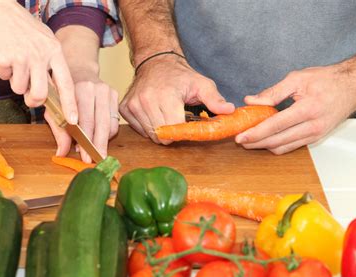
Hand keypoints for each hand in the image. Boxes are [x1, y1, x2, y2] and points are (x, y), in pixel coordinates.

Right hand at [0, 0, 76, 122]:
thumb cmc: (25, 32)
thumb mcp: (46, 44)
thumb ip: (52, 67)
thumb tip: (56, 96)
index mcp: (55, 52)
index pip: (66, 84)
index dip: (70, 105)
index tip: (73, 121)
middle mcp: (41, 55)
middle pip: (40, 94)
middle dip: (33, 101)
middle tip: (29, 97)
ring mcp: (22, 56)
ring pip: (19, 88)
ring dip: (15, 81)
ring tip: (15, 64)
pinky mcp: (5, 58)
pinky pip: (4, 77)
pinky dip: (3, 71)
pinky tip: (5, 56)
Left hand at [46, 25, 119, 161]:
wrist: (78, 70)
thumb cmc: (63, 91)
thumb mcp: (55, 108)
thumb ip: (59, 131)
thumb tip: (61, 153)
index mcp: (78, 89)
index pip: (84, 120)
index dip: (85, 140)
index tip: (84, 156)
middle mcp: (96, 88)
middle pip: (100, 124)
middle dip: (97, 145)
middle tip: (94, 160)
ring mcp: (108, 91)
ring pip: (109, 124)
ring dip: (103, 141)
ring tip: (96, 153)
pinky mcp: (115, 95)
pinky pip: (114, 121)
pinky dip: (108, 133)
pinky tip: (99, 138)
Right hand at [120, 56, 234, 143]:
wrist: (156, 62)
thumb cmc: (180, 76)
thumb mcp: (202, 84)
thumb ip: (215, 99)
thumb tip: (230, 110)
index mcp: (166, 97)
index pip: (174, 130)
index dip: (183, 130)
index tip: (186, 123)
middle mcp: (145, 101)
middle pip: (162, 136)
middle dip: (172, 132)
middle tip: (177, 119)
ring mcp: (133, 105)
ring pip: (150, 135)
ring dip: (160, 130)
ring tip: (165, 114)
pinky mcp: (126, 109)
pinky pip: (139, 130)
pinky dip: (148, 126)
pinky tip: (154, 114)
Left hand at [236, 64, 355, 153]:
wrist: (353, 86)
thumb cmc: (327, 80)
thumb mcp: (297, 79)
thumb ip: (272, 92)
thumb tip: (251, 101)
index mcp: (308, 109)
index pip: (275, 125)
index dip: (255, 133)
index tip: (240, 136)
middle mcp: (313, 126)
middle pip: (277, 141)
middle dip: (255, 142)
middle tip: (239, 139)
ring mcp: (315, 135)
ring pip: (283, 148)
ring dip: (264, 146)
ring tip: (249, 140)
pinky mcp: (315, 139)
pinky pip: (291, 147)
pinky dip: (276, 145)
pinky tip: (265, 139)